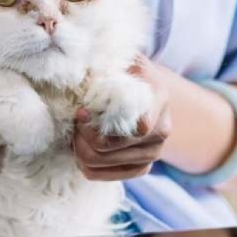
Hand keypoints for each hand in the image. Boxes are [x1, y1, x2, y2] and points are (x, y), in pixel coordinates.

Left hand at [73, 57, 171, 180]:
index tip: (81, 110)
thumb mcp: (123, 60)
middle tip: (75, 121)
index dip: (101, 123)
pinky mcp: (140, 169)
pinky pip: (104, 176)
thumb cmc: (128, 72)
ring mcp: (152, 154)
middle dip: (83, 135)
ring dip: (80, 149)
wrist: (146, 92)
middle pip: (111, 148)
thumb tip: (83, 63)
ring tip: (76, 133)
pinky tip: (81, 149)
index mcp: (159, 101)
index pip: (138, 127)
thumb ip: (110, 63)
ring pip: (102, 163)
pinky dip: (86, 165)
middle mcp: (161, 132)